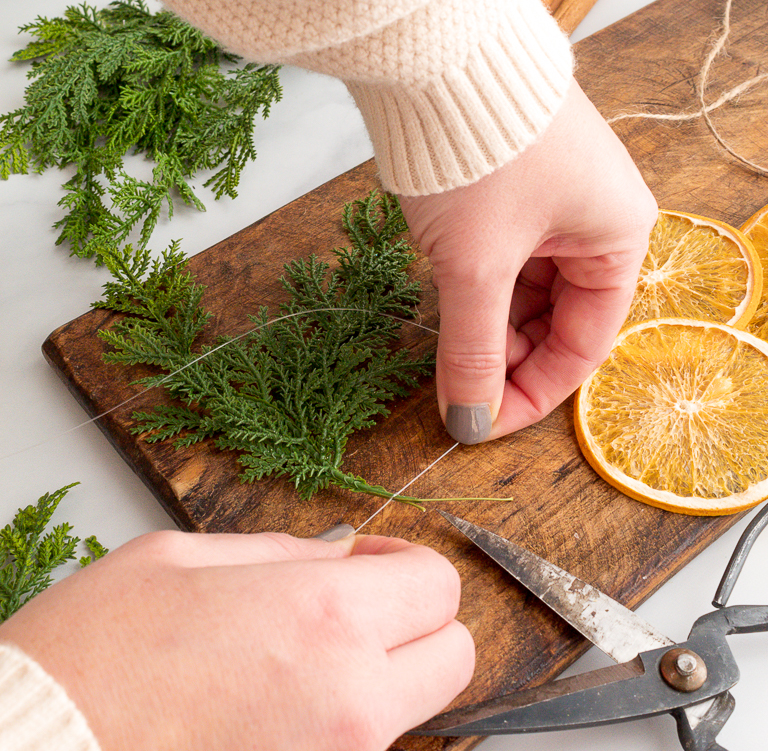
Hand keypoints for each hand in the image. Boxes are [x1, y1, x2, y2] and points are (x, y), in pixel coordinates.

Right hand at [0, 530, 472, 750]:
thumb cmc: (91, 658)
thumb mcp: (181, 560)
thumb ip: (280, 554)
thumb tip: (337, 557)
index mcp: (321, 618)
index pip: (438, 587)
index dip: (406, 566)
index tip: (369, 565)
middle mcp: (349, 703)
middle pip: (455, 658)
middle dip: (416, 625)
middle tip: (353, 612)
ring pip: (407, 712)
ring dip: (375, 680)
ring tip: (290, 664)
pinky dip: (336, 726)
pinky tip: (270, 708)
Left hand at [399, 79, 656, 441]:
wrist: (436, 50)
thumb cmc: (478, 153)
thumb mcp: (475, 265)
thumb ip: (472, 350)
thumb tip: (467, 421)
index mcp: (619, 235)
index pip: (586, 343)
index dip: (532, 393)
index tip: (480, 423)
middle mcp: (598, 216)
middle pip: (557, 316)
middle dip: (505, 354)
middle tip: (455, 385)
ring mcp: (555, 195)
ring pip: (525, 286)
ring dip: (486, 320)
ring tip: (443, 338)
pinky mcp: (515, 179)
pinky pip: (504, 251)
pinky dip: (476, 281)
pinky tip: (443, 297)